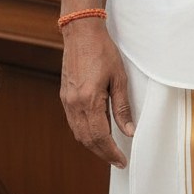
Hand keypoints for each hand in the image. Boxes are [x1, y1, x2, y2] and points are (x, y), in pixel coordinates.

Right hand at [59, 18, 133, 167]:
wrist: (81, 32)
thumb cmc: (103, 50)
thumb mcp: (119, 77)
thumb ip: (122, 107)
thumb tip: (128, 131)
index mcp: (89, 100)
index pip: (100, 137)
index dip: (111, 152)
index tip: (122, 161)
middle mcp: (74, 104)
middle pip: (87, 140)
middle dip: (102, 153)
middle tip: (117, 160)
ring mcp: (67, 100)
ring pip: (78, 133)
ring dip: (93, 145)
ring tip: (109, 149)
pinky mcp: (65, 95)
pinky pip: (73, 122)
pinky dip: (85, 132)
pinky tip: (96, 131)